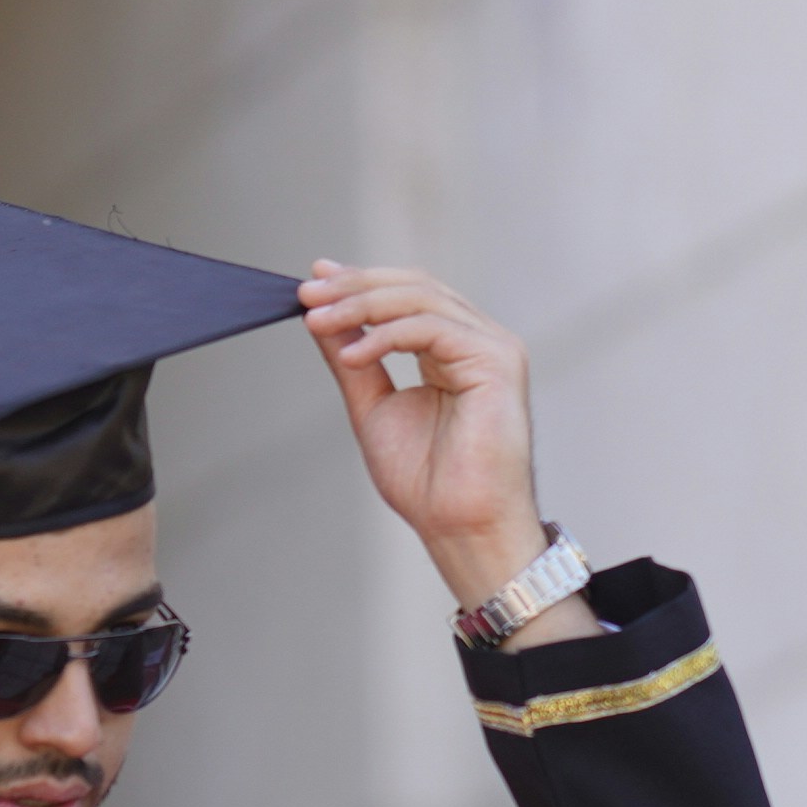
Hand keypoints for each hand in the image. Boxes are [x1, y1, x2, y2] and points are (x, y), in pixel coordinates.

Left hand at [298, 265, 556, 613]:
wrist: (460, 525)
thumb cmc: (428, 483)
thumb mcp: (372, 406)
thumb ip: (352, 359)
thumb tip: (322, 318)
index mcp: (453, 350)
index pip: (406, 296)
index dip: (358, 282)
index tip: (313, 282)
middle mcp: (477, 341)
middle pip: (414, 286)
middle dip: (355, 285)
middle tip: (309, 292)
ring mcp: (492, 348)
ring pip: (421, 299)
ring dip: (361, 305)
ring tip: (318, 320)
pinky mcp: (497, 361)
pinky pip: (432, 327)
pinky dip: (386, 335)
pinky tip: (352, 355)